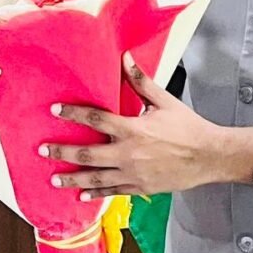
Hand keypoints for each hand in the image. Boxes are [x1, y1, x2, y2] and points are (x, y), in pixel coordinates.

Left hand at [40, 52, 225, 196]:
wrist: (209, 157)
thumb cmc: (187, 126)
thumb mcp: (163, 100)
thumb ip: (140, 80)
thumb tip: (125, 56)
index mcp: (133, 129)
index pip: (96, 120)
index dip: (73, 114)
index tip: (55, 111)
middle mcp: (129, 154)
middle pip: (89, 154)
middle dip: (63, 152)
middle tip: (43, 150)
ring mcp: (134, 175)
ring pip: (97, 179)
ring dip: (74, 179)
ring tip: (55, 180)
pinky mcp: (141, 188)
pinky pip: (114, 192)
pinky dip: (97, 195)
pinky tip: (82, 196)